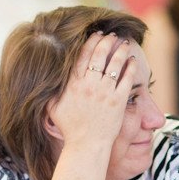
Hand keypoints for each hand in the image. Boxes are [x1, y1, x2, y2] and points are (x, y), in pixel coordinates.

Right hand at [49, 32, 136, 147]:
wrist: (87, 145)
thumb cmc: (70, 127)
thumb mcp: (53, 107)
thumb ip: (51, 90)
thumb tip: (45, 77)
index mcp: (73, 84)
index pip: (82, 56)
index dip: (90, 42)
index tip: (95, 35)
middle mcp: (89, 85)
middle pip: (99, 56)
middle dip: (107, 42)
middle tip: (112, 35)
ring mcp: (105, 93)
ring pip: (115, 65)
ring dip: (121, 51)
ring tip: (125, 44)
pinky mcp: (118, 101)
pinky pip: (127, 80)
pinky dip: (131, 68)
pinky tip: (133, 60)